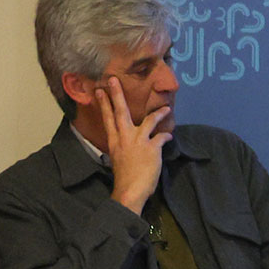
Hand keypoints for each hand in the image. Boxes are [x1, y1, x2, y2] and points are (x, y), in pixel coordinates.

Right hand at [99, 78, 170, 215]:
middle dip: (116, 94)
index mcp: (114, 141)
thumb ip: (122, 147)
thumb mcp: (118, 158)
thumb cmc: (124, 177)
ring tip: (167, 108)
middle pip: (120, 112)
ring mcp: (138, 141)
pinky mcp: (152, 148)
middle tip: (113, 79)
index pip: (107, 118)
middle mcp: (124, 137)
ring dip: (159, 113)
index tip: (99, 90)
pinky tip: (170, 135)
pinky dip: (167, 135)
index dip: (103, 104)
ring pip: (149, 120)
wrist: (130, 189)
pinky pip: (162, 136)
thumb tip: (126, 143)